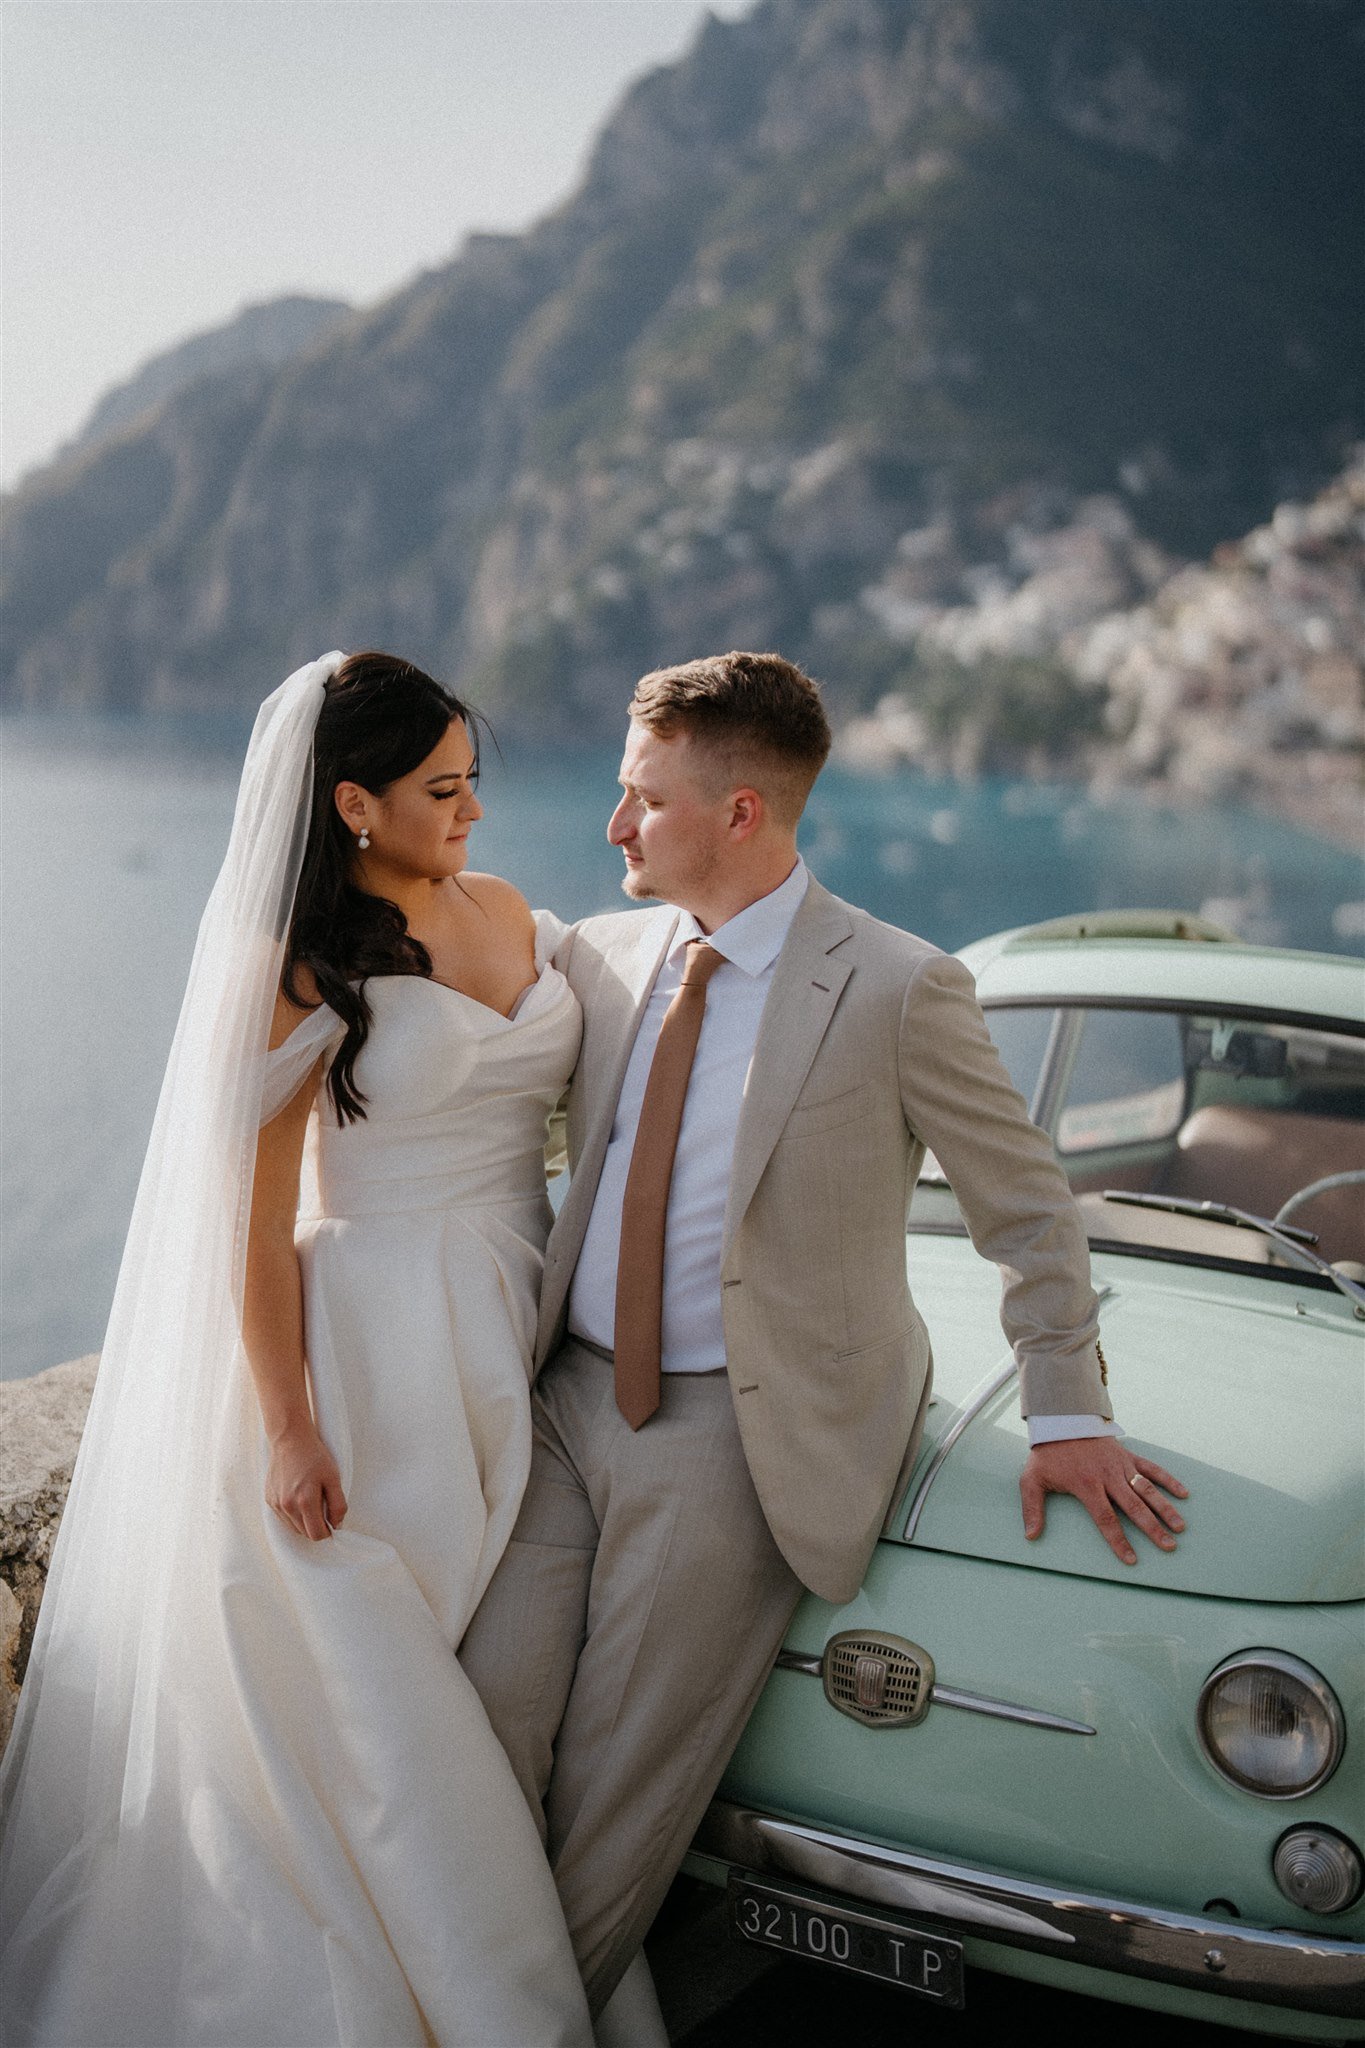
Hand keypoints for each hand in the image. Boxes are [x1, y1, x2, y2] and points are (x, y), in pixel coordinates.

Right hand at [266, 1423, 347, 1541]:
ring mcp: (276, 1504)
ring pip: (293, 1528)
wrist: (290, 1439)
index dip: (327, 1531)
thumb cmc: (314, 1456)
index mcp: (305, 1501)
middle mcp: (287, 1506)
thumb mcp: (333, 1477)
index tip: (332, 1522)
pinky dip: (293, 1515)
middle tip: (323, 1508)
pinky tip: (299, 1498)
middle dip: (316, 1526)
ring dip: (304, 1522)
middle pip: (304, 1533)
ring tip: (311, 1501)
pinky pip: (284, 1518)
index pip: (316, 1534)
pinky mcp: (269, 1500)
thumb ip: (338, 1504)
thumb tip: (337, 1524)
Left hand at [1020, 1438, 1186, 1564]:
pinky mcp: (1127, 1455)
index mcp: (1086, 1485)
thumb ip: (1032, 1508)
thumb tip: (1031, 1536)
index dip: (1118, 1541)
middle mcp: (1107, 1477)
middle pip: (1134, 1507)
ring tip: (1180, 1527)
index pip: (1106, 1519)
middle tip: (1169, 1546)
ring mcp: (1120, 1465)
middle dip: (1152, 1528)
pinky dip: (1168, 1480)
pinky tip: (1183, 1493)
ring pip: (1147, 1490)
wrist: (1062, 1419)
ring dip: (1164, 1508)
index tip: (1132, 1559)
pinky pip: (1151, 1468)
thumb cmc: (1047, 1453)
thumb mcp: (1032, 1479)